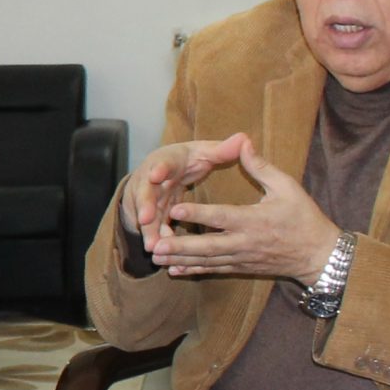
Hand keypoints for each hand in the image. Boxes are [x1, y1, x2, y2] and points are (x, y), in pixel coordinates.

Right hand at [120, 136, 255, 243]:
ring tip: (152, 245)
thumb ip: (222, 150)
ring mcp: (147, 197)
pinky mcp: (149, 212)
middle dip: (145, 205)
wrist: (160, 172)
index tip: (156, 175)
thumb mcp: (202, 152)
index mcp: (168, 161)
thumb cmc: (186, 161)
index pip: (163, 162)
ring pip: (146, 213)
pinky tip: (157, 251)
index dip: (159, 169)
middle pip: (146, 191)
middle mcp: (152, 178)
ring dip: (148, 229)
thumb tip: (244, 138)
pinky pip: (151, 226)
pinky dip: (154, 238)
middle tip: (146, 218)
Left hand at [148, 140, 341, 280]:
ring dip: (180, 260)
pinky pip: (215, 270)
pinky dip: (194, 271)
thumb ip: (261, 167)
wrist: (320, 255)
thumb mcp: (287, 187)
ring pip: (207, 261)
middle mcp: (245, 242)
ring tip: (156, 257)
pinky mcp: (242, 267)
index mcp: (254, 220)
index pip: (221, 216)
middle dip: (180, 246)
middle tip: (155, 245)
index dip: (198, 214)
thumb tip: (243, 141)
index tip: (175, 209)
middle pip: (208, 246)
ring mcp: (242, 257)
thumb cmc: (304, 218)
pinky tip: (174, 271)